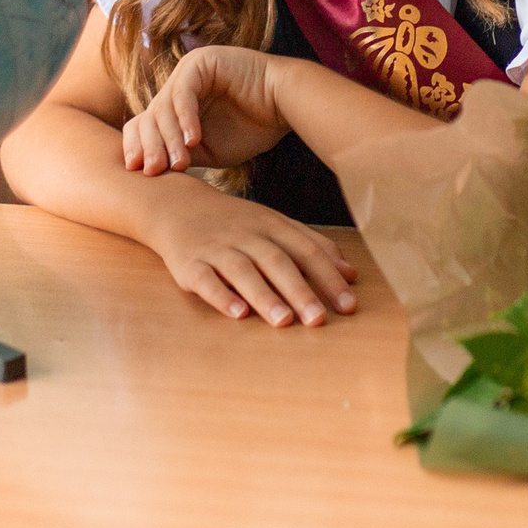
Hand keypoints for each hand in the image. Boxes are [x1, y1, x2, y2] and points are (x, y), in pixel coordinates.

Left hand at [122, 45, 293, 175]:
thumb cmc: (252, 129)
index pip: (145, 124)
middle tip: (154, 171)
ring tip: (179, 163)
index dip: (137, 147)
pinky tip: (193, 140)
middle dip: (150, 146)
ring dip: (169, 138)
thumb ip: (180, 153)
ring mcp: (187, 70)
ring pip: (164, 107)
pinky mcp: (200, 62)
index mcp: (175, 104)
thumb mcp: (208, 150)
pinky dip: (186, 119)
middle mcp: (177, 84)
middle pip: (149, 116)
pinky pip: (184, 93)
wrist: (286, 107)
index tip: (140, 173)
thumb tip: (149, 168)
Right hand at [142, 181, 358, 325]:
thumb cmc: (235, 222)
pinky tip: (237, 313)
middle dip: (300, 291)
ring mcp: (217, 249)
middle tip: (319, 319)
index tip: (349, 305)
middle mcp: (247, 235)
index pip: (306, 251)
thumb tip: (351, 274)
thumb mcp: (275, 225)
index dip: (329, 277)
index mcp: (272, 226)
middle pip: (277, 262)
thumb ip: (312, 247)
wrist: (176, 206)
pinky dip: (221, 296)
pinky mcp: (189, 264)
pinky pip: (206, 280)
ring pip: (243, 271)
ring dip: (264, 296)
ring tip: (284, 321)